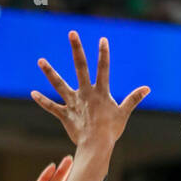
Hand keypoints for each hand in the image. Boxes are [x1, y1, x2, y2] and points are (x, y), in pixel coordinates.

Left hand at [32, 32, 148, 150]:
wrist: (97, 147)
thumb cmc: (111, 131)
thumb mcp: (123, 113)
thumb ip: (133, 99)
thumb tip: (147, 89)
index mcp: (100, 92)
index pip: (103, 69)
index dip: (103, 54)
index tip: (102, 40)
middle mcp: (86, 94)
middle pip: (80, 67)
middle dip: (77, 49)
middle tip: (72, 33)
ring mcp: (74, 103)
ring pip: (59, 85)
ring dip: (49, 72)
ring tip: (40, 61)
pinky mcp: (65, 115)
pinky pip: (52, 107)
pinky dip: (42, 101)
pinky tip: (33, 93)